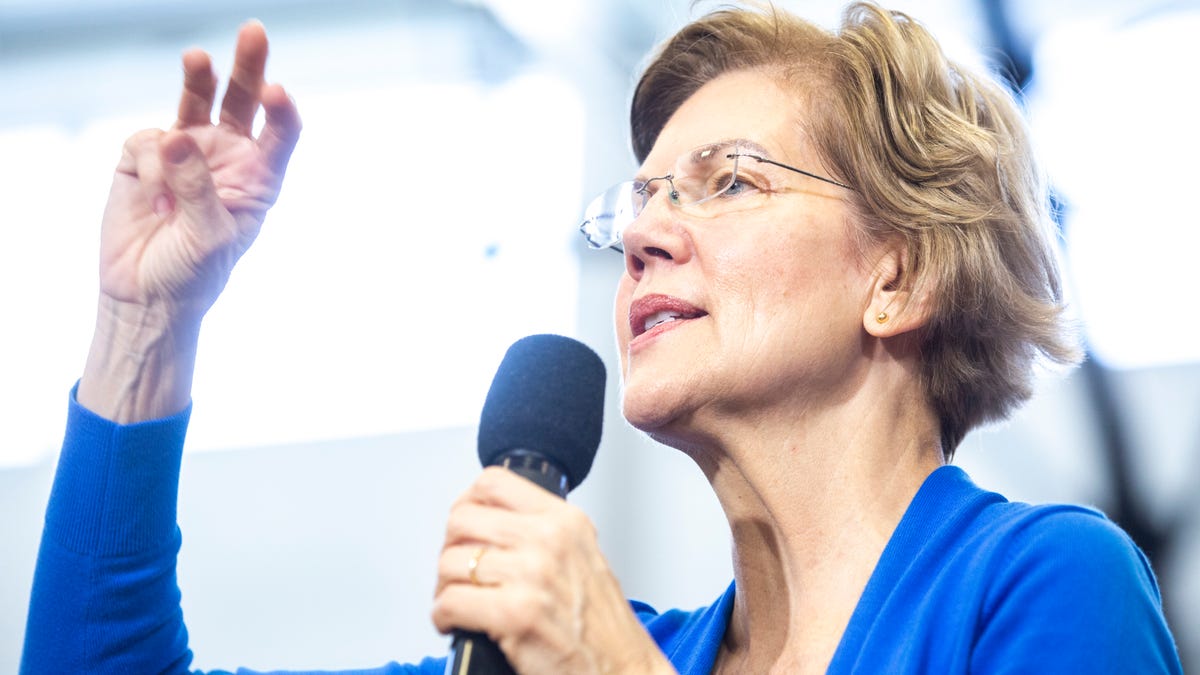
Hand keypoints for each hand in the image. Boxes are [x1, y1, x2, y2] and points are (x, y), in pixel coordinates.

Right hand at [99, 20, 300, 320]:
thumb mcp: (209, 237)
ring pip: (195, 101)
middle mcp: (227, 157)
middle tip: (255, 32)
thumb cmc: (193, 274)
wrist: (145, 295)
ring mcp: (187, 152)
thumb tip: (175, 137)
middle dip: (248, 66)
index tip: (276, 93)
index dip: (282, 111)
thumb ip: (197, 188)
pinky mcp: (145, 155)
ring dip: (197, 78)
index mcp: (259, 178)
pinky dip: (149, 165)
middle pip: (242, 101)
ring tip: (197, 58)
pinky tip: (152, 202)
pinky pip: (149, 139)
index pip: (280, 134)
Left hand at [432, 468, 674, 674]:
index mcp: (565, 521)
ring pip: (450, 562)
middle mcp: (549, 540)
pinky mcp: (515, 614)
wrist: (622, 670)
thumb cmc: (602, 626)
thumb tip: (490, 523)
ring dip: (445, 587)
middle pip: (462, 520)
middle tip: (457, 570)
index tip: (465, 526)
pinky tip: (457, 623)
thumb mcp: (583, 555)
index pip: (494, 483)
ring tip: (459, 601)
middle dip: (450, 548)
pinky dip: (443, 617)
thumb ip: (543, 532)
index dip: (467, 504)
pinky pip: (450, 603)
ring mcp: (532, 575)